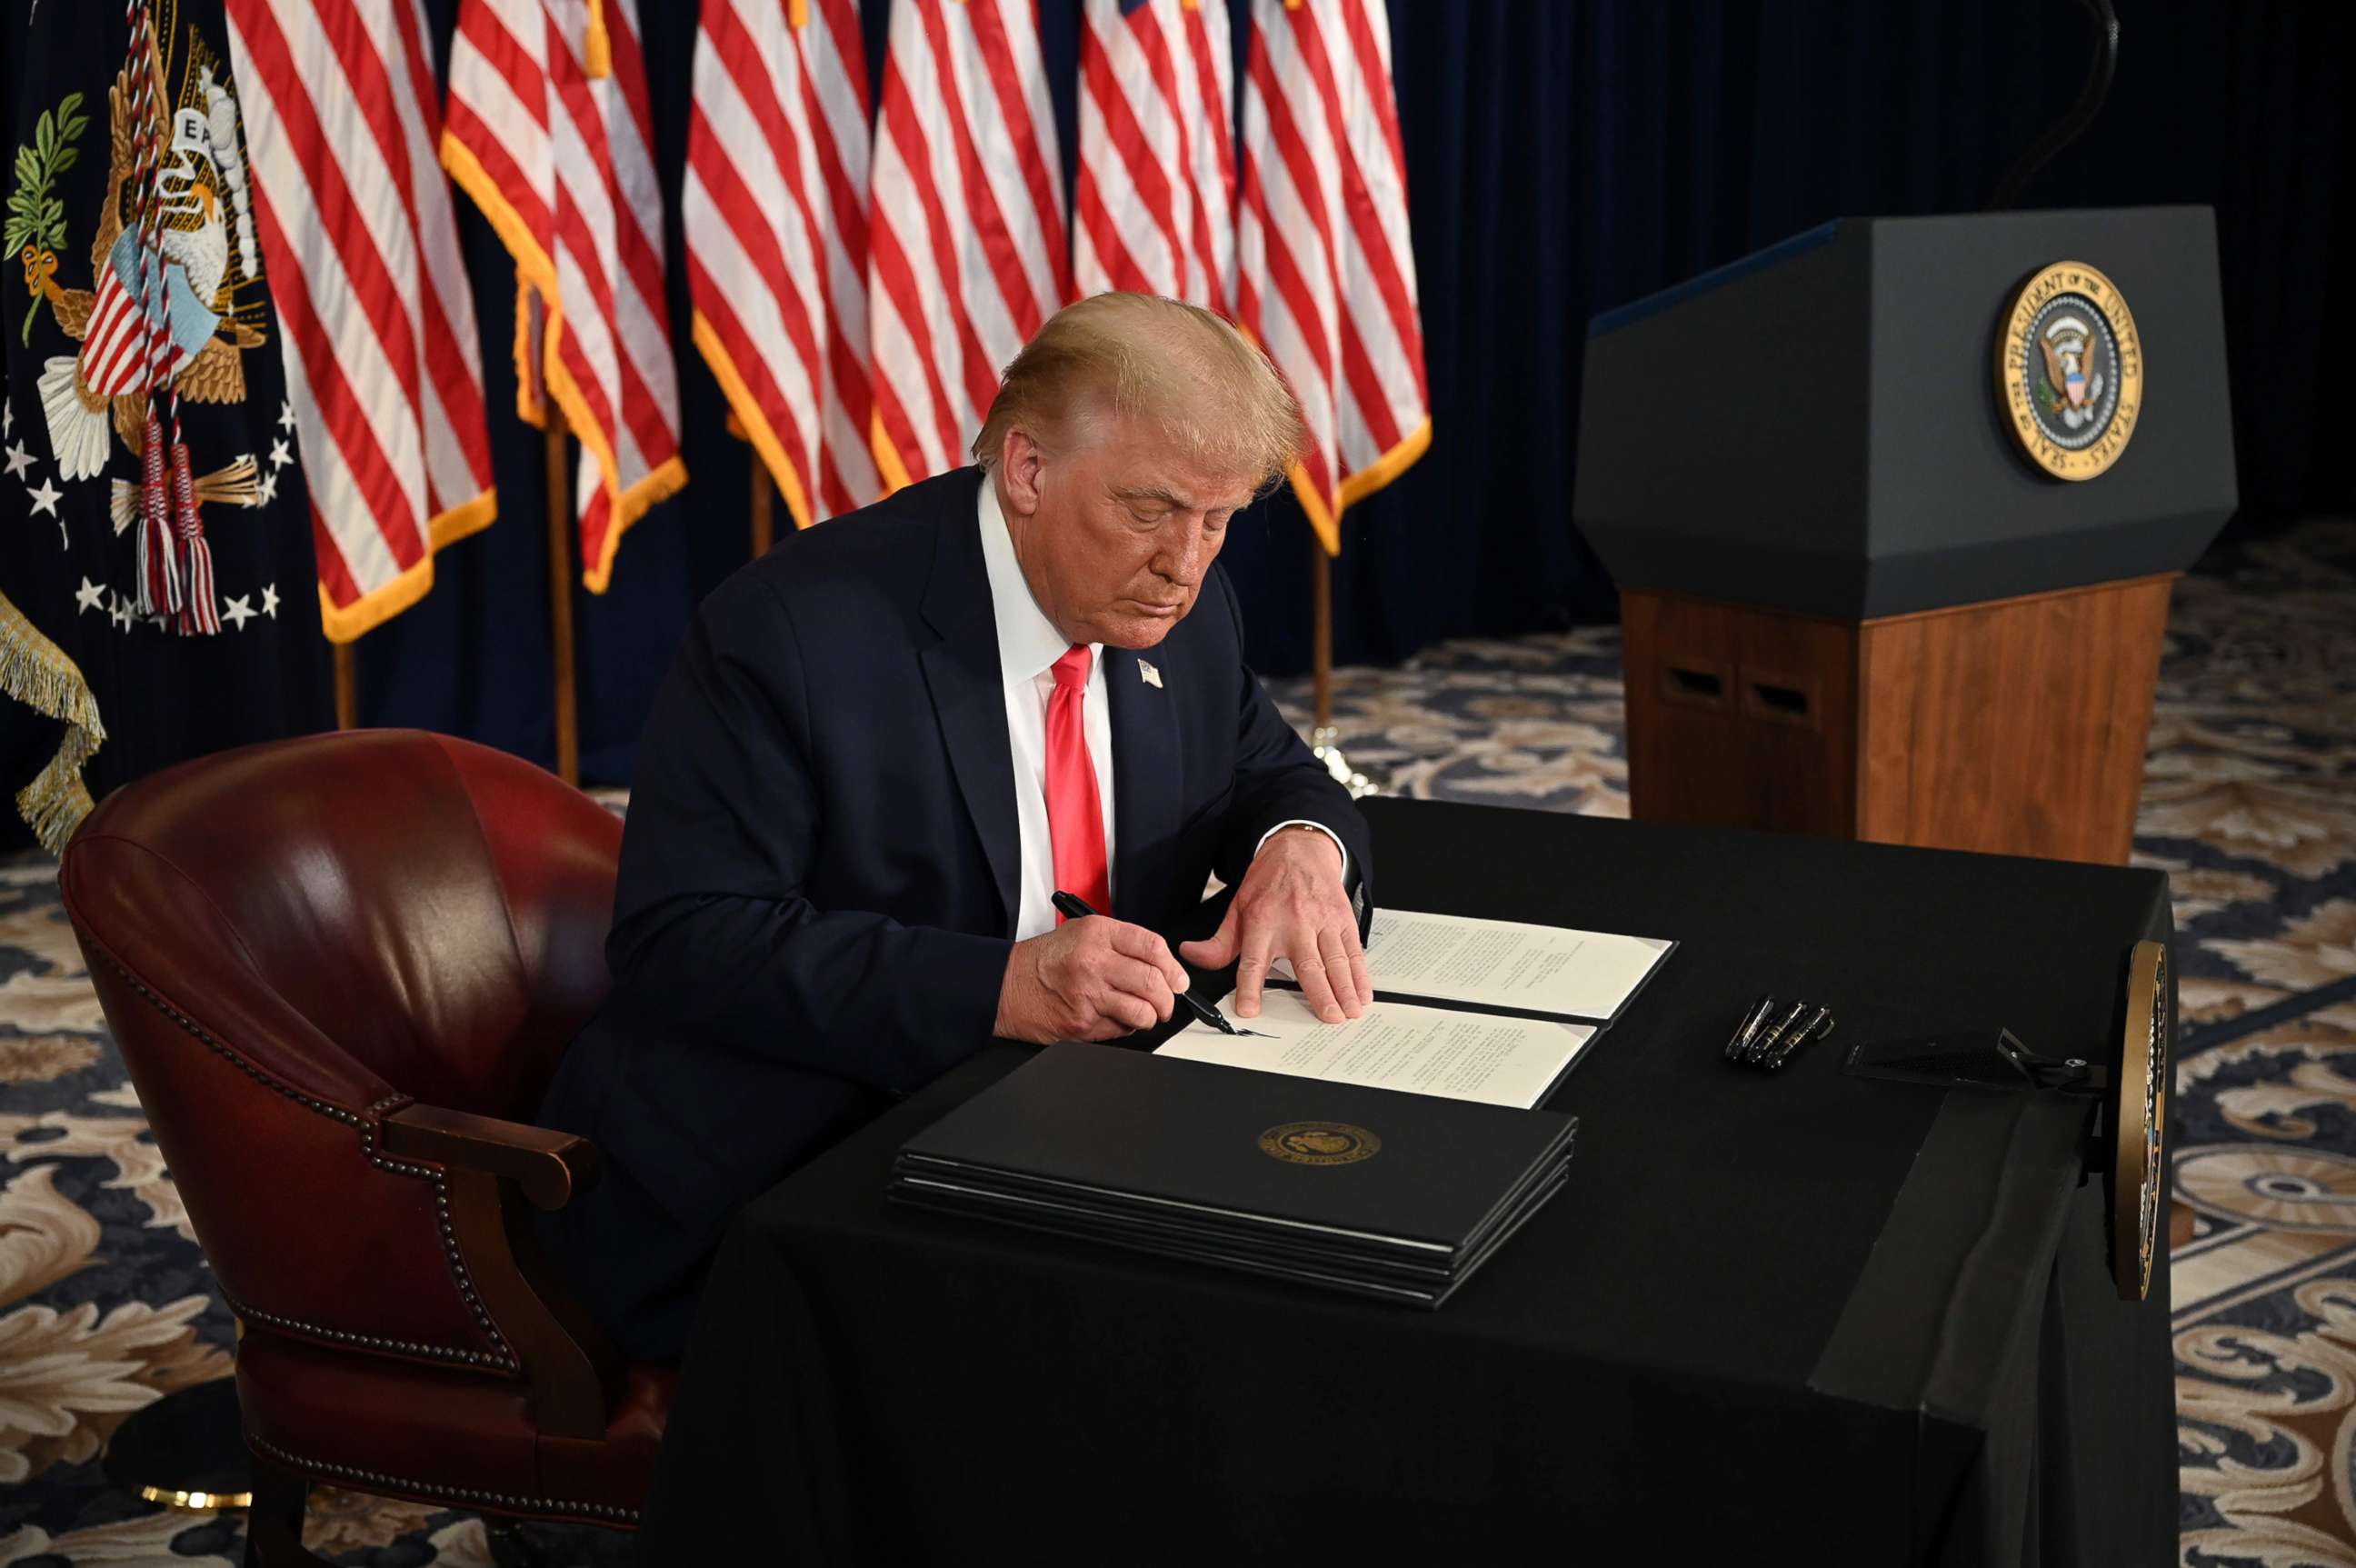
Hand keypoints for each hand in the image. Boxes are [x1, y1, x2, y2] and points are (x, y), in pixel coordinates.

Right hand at [994, 915, 1191, 1043]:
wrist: (1006, 985)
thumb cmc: (1044, 961)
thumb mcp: (1081, 933)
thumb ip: (1121, 944)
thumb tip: (1162, 966)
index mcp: (1097, 934)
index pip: (1152, 947)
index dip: (1173, 967)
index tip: (1178, 979)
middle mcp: (1094, 962)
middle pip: (1154, 982)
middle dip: (1168, 998)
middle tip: (1167, 1002)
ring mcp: (1088, 995)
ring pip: (1142, 1012)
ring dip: (1150, 1017)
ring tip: (1143, 1013)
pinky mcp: (1082, 1024)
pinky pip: (1121, 1030)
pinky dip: (1125, 1027)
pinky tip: (1113, 1018)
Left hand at [1179, 826, 1366, 1022]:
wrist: (1299, 848)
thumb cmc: (1269, 882)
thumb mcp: (1238, 908)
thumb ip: (1219, 941)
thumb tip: (1193, 956)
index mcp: (1263, 922)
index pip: (1254, 961)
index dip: (1250, 987)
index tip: (1250, 1010)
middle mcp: (1295, 922)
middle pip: (1307, 964)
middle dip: (1320, 993)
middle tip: (1329, 1017)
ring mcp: (1322, 920)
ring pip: (1335, 960)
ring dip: (1345, 988)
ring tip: (1349, 1012)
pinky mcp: (1342, 919)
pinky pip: (1353, 951)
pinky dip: (1360, 974)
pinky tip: (1363, 993)